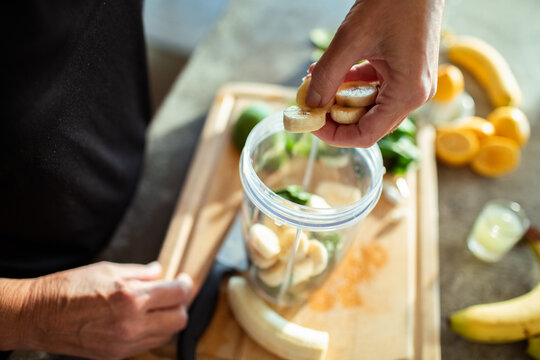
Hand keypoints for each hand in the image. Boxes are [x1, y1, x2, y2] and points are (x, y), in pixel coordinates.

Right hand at [18, 261, 191, 358]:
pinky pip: (147, 346)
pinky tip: (143, 320)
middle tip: (173, 294)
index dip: (186, 285)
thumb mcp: (109, 270)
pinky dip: (152, 333)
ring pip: (167, 336)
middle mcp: (132, 324)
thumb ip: (140, 273)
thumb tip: (159, 271)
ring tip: (158, 308)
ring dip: (168, 321)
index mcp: (131, 298)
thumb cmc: (70, 288)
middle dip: (180, 305)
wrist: (39, 315)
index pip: (177, 294)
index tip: (184, 280)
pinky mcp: (116, 356)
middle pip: (179, 319)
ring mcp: (124, 344)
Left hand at [307, 0, 443, 146]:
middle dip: (335, 118)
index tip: (310, 124)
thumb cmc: (394, 1)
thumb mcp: (351, 38)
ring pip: (369, 108)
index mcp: (408, 93)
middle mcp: (415, 94)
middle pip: (368, 124)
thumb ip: (328, 75)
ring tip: (314, 86)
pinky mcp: (406, 72)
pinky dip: (351, 86)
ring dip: (340, 100)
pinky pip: (375, 90)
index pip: (366, 134)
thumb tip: (309, 104)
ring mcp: (412, 84)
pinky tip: (329, 74)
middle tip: (309, 106)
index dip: (334, 136)